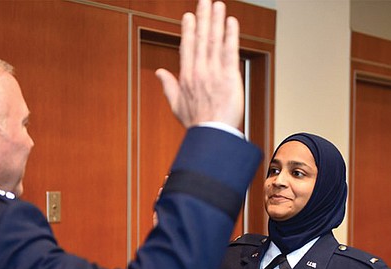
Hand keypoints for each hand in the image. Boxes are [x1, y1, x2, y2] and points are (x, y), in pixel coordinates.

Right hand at [155, 0, 243, 129]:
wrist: (212, 134)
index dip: (188, 29)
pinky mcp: (229, 76)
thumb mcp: (176, 105)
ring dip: (216, 20)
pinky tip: (231, 23)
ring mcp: (214, 72)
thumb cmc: (197, 123)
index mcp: (187, 77)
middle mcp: (199, 71)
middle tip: (204, 1)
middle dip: (203, 17)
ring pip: (214, 41)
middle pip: (201, 39)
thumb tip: (159, 73)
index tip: (189, 16)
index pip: (187, 47)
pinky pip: (230, 52)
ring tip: (218, 5)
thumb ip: (168, 85)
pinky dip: (231, 36)